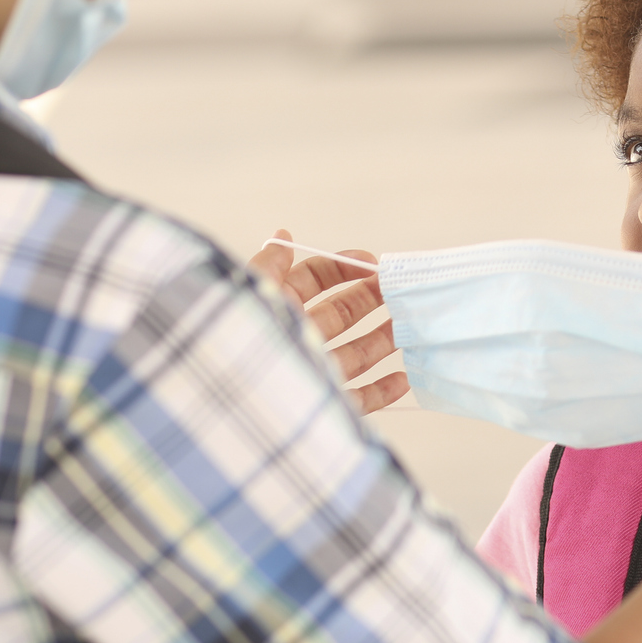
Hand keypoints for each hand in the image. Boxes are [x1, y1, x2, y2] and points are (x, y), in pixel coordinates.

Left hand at [249, 229, 409, 413]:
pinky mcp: (323, 406)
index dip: (343, 268)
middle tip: (400, 290)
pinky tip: (404, 377)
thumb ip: (269, 264)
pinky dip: (382, 390)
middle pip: (340, 314)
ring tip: (412, 325)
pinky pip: (358, 399)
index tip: (373, 263)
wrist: (229, 407)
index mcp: (276, 308)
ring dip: (384, 338)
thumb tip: (283, 235)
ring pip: (355, 354)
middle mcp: (295, 339)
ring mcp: (311, 373)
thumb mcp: (252, 293)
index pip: (314, 280)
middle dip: (371, 299)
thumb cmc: (237, 343)